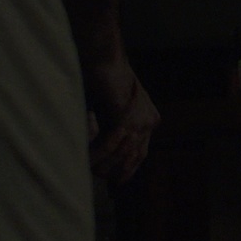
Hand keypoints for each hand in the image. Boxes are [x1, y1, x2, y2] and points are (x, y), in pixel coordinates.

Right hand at [83, 58, 159, 184]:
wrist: (104, 58)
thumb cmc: (102, 79)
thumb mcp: (110, 109)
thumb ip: (110, 127)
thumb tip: (97, 148)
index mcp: (149, 118)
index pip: (141, 151)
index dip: (129, 167)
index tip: (117, 182)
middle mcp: (149, 120)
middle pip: (135, 155)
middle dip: (119, 169)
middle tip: (104, 181)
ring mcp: (141, 119)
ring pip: (124, 151)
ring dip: (106, 162)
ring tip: (92, 170)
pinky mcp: (128, 116)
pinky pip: (114, 141)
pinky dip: (101, 150)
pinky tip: (91, 157)